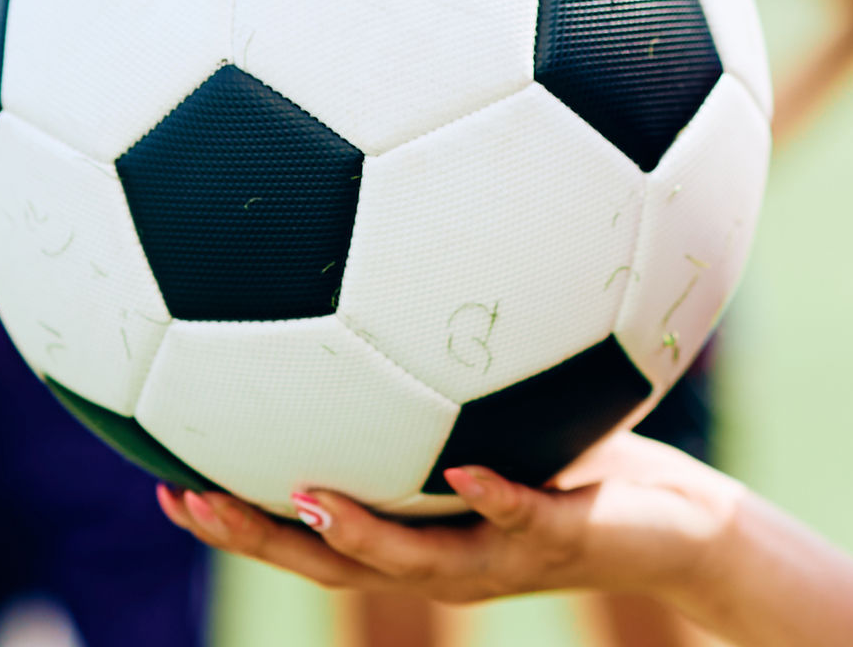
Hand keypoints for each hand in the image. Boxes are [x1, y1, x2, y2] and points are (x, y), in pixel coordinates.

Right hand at [158, 436, 741, 607]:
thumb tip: (386, 289)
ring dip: (353, 532)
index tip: (165, 486)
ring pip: (413, 559)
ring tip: (298, 497)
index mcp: (420, 533)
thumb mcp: (510, 413)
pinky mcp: (568, 533)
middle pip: (331, 563)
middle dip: (255, 538)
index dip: (237, 523)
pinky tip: (463, 466)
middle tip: (185, 498)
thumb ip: (445, 381)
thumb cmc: (592, 464)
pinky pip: (524, 513)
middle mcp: (448, 558)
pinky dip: (492, 494)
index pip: (308, 538)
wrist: (687, 528)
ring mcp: (503, 553)